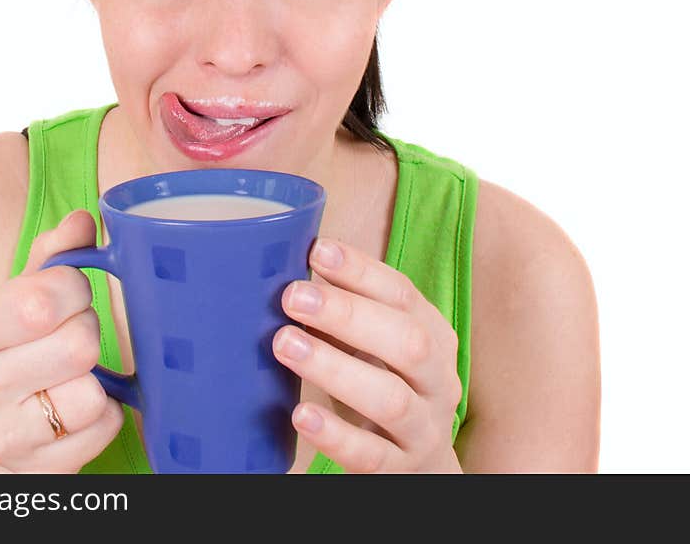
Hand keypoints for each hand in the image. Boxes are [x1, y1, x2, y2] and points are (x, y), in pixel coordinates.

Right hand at [0, 210, 123, 472]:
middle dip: (87, 332)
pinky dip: (105, 412)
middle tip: (69, 339)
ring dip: (96, 378)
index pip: (45, 298)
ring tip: (71, 375)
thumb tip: (83, 220)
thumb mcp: (19, 296)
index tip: (67, 297)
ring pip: (92, 391)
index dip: (76, 289)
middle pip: (79, 343)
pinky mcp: (38, 469)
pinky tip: (77, 409)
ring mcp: (3, 434)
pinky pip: (106, 425)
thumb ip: (54, 254)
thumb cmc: (11, 350)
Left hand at [273, 237, 463, 473]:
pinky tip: (302, 414)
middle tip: (292, 296)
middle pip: (407, 342)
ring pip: (390, 399)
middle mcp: (437, 378)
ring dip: (335, 368)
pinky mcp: (402, 471)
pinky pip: (373, 456)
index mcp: (432, 333)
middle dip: (348, 314)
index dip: (361, 271)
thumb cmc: (383, 382)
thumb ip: (344, 309)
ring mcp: (425, 428)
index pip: (402, 294)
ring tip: (285, 343)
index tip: (317, 251)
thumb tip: (288, 269)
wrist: (420, 462)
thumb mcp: (373, 342)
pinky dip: (336, 435)